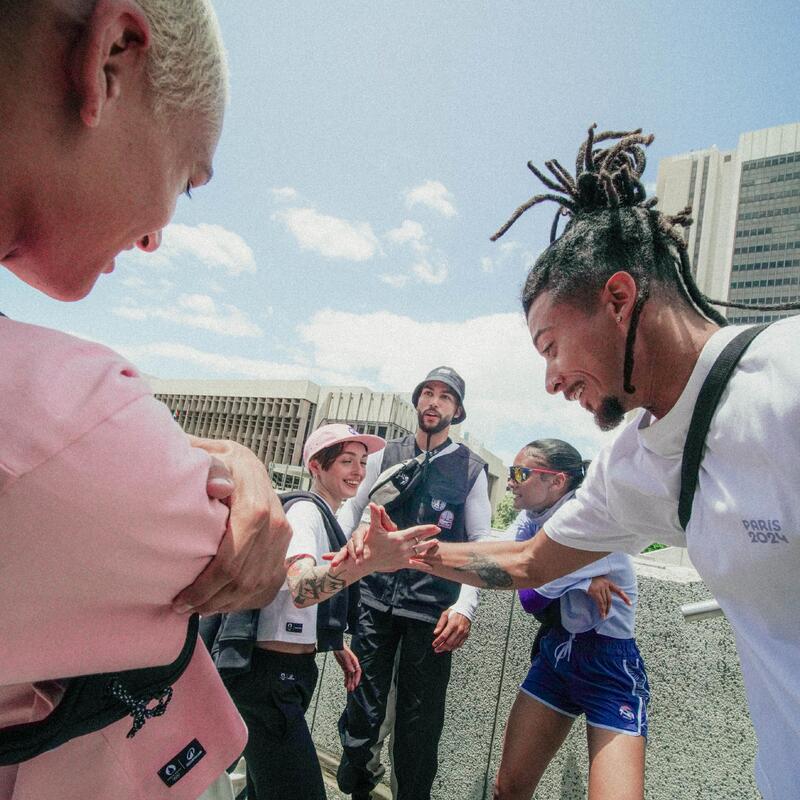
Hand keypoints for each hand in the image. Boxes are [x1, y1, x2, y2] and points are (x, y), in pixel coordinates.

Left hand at [172, 436, 292, 613]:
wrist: (249, 466)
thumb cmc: (221, 464)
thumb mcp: (212, 456)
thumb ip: (210, 467)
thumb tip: (218, 487)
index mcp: (257, 507)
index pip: (231, 561)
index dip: (204, 586)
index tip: (178, 598)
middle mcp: (276, 526)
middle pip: (243, 580)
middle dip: (210, 601)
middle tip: (182, 608)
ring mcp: (284, 541)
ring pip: (256, 588)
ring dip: (225, 604)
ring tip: (197, 607)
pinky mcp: (284, 550)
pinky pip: (267, 588)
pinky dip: (243, 601)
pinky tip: (220, 601)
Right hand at [326, 505, 437, 572]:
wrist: (366, 560)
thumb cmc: (370, 543)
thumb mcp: (374, 528)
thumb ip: (375, 515)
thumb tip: (372, 504)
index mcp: (399, 537)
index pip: (416, 531)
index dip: (427, 528)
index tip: (436, 526)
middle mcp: (403, 547)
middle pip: (420, 540)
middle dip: (430, 536)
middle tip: (439, 531)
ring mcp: (403, 556)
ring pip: (419, 551)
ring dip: (428, 546)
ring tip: (436, 542)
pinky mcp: (401, 563)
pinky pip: (414, 564)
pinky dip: (422, 564)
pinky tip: (430, 566)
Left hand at [333, 644, 361, 691]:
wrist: (336, 646)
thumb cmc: (342, 648)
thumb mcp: (345, 656)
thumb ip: (348, 663)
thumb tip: (352, 671)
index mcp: (354, 661)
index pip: (358, 671)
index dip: (357, 678)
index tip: (355, 684)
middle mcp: (352, 664)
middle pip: (354, 675)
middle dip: (353, 683)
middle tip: (351, 689)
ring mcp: (348, 666)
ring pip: (350, 676)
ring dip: (349, 683)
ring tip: (349, 689)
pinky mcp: (344, 667)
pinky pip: (346, 675)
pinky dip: (346, 680)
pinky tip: (345, 684)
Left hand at [432, 610, 470, 652]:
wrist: (466, 610)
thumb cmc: (455, 611)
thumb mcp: (445, 614)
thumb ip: (440, 624)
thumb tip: (435, 633)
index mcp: (453, 624)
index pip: (444, 636)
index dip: (438, 641)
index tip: (434, 644)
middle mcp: (459, 630)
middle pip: (449, 643)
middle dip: (441, 647)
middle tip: (436, 649)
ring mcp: (463, 634)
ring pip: (454, 645)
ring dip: (447, 648)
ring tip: (441, 649)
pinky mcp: (466, 635)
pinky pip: (460, 644)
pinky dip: (454, 647)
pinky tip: (449, 647)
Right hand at [586, 575, 630, 618]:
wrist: (580, 576)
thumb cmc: (587, 579)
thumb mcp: (597, 582)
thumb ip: (602, 588)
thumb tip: (604, 599)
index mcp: (607, 582)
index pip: (618, 590)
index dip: (624, 597)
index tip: (630, 604)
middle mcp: (605, 584)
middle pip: (609, 599)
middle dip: (609, 608)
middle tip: (607, 614)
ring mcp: (600, 587)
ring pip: (605, 602)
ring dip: (604, 610)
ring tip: (603, 616)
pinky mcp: (595, 591)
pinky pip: (600, 603)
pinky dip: (601, 610)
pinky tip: (601, 614)